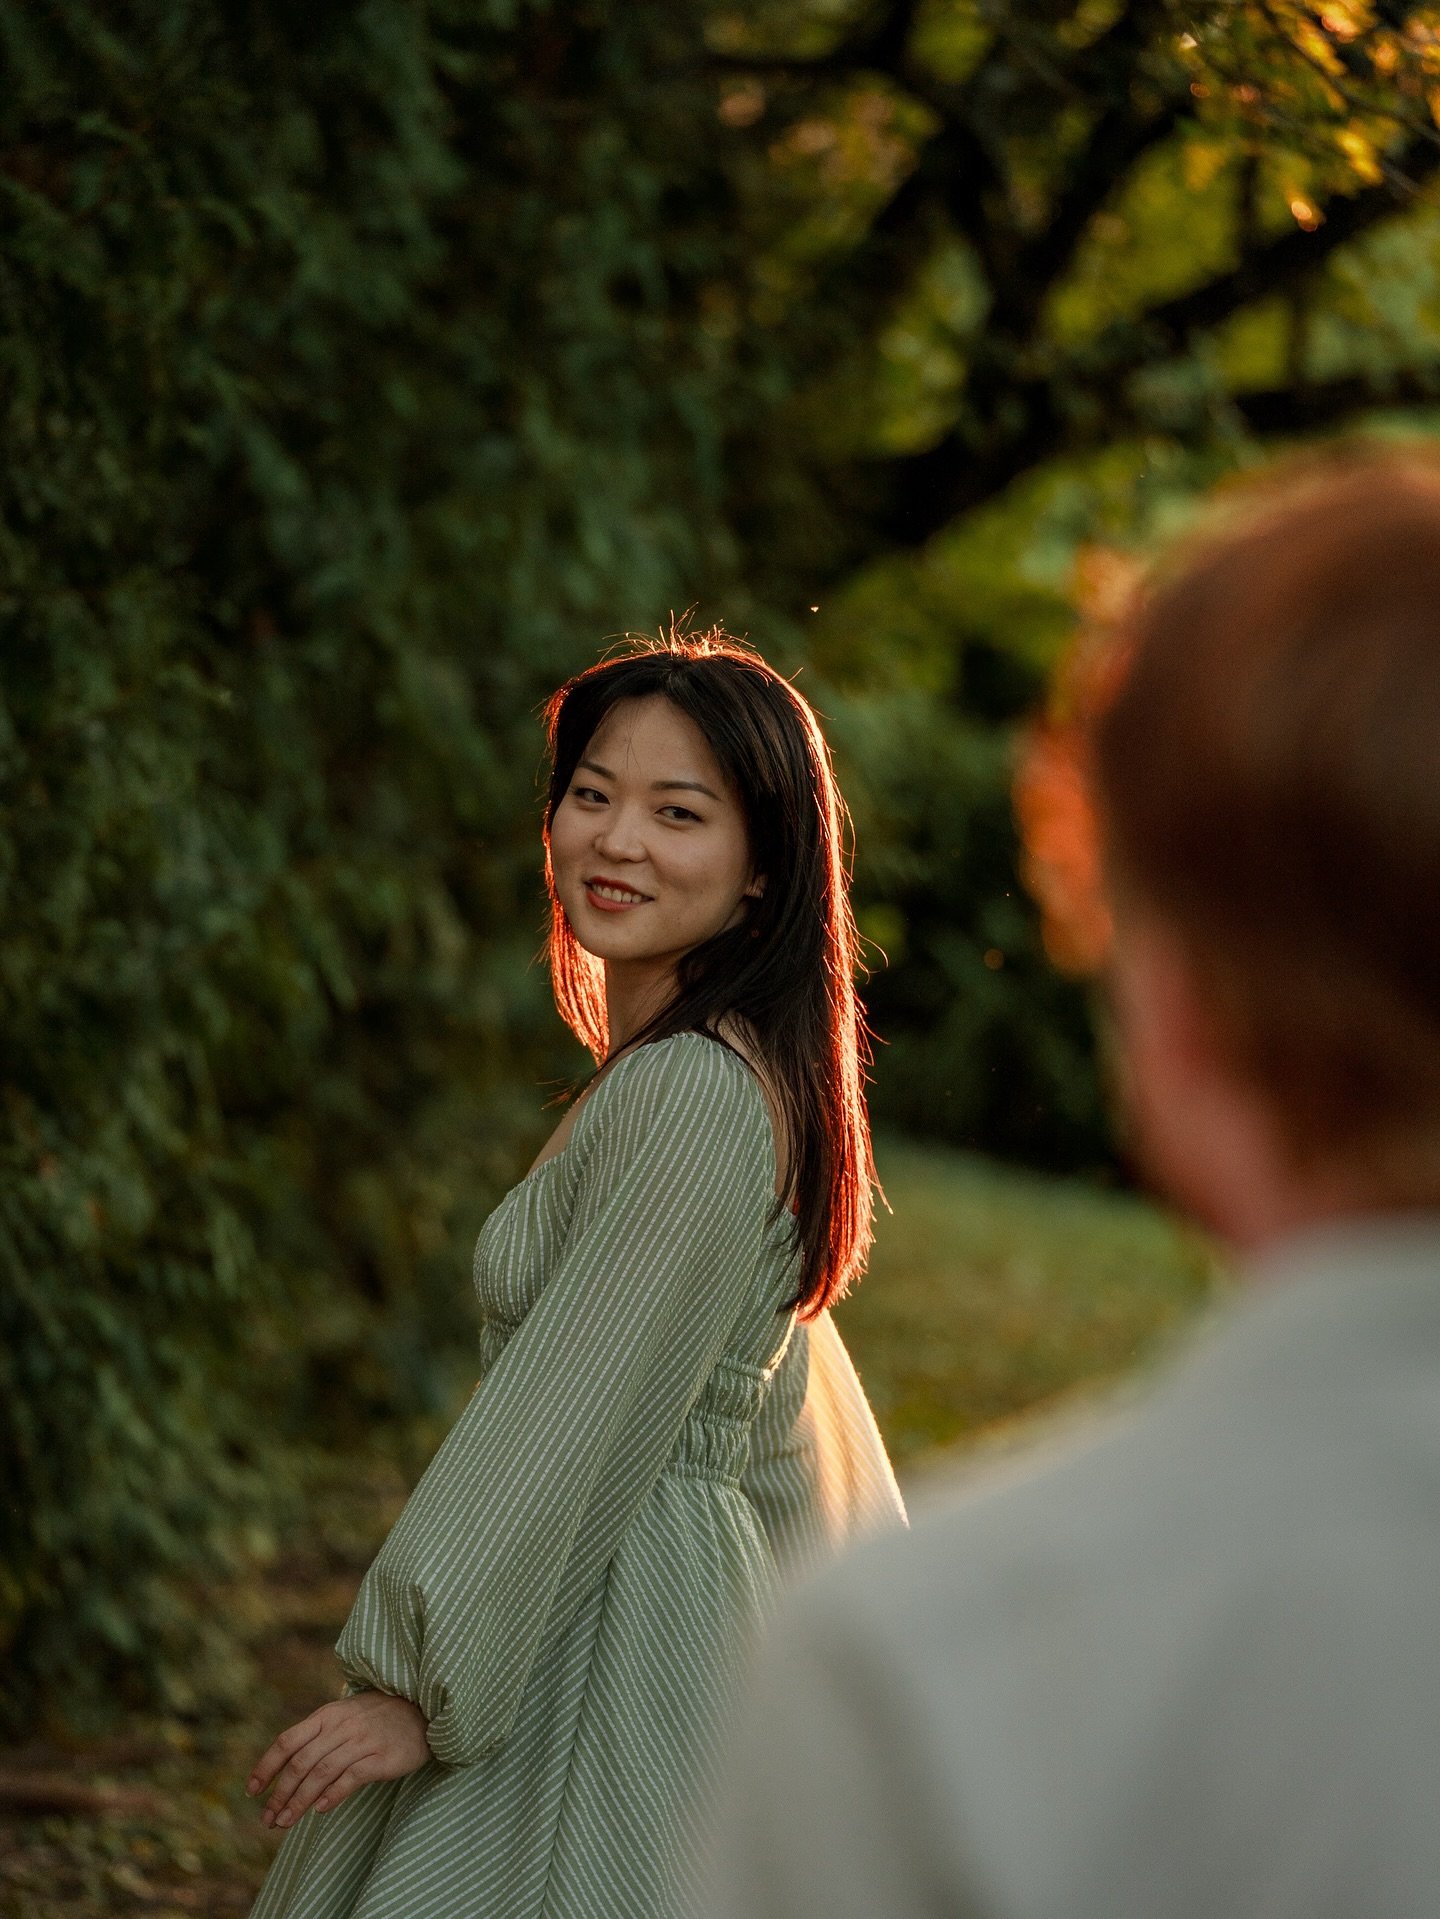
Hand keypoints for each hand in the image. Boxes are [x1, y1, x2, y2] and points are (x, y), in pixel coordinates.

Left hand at [247, 1691, 430, 1829]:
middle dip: (280, 1794)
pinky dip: (332, 1795)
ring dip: (299, 1801)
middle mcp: (341, 1726)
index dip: (266, 1766)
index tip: (251, 1792)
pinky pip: (351, 1778)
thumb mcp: (345, 1716)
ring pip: (321, 1774)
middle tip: (268, 1820)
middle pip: (301, 1763)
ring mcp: (362, 1741)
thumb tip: (285, 1769)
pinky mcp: (381, 1757)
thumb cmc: (377, 1717)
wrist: (422, 1710)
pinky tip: (320, 1810)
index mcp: (327, 1715)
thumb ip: (318, 1736)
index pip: (288, 1741)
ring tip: (285, 1823)